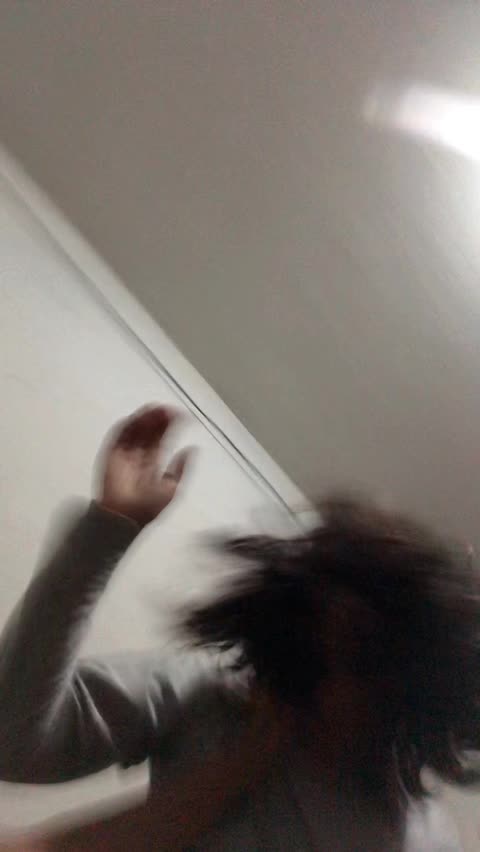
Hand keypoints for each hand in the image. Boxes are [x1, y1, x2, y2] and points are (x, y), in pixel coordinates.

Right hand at [97, 405, 192, 527]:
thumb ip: (181, 468)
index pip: (162, 440)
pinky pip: (120, 436)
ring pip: (136, 431)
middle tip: (169, 408)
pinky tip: (140, 416)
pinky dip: (129, 425)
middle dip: (160, 420)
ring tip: (157, 408)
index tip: (182, 416)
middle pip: (150, 433)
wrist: (124, 517)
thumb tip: (192, 449)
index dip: (171, 427)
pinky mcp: (111, 454)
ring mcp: (125, 454)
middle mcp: (139, 456)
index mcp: (153, 464)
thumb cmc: (148, 507)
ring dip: (146, 418)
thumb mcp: (172, 488)